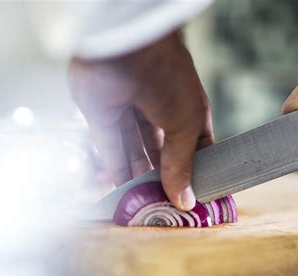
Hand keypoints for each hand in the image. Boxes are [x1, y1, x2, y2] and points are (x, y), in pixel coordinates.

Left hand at [69, 33, 212, 210]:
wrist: (127, 47)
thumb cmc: (169, 81)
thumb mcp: (186, 126)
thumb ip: (182, 165)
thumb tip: (186, 201)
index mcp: (188, 110)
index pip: (195, 147)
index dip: (195, 171)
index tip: (193, 197)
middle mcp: (160, 111)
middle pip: (162, 152)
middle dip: (163, 177)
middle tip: (165, 206)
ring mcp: (130, 112)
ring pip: (135, 151)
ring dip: (138, 176)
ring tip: (143, 203)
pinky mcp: (102, 114)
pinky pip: (110, 146)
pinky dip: (115, 168)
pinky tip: (121, 189)